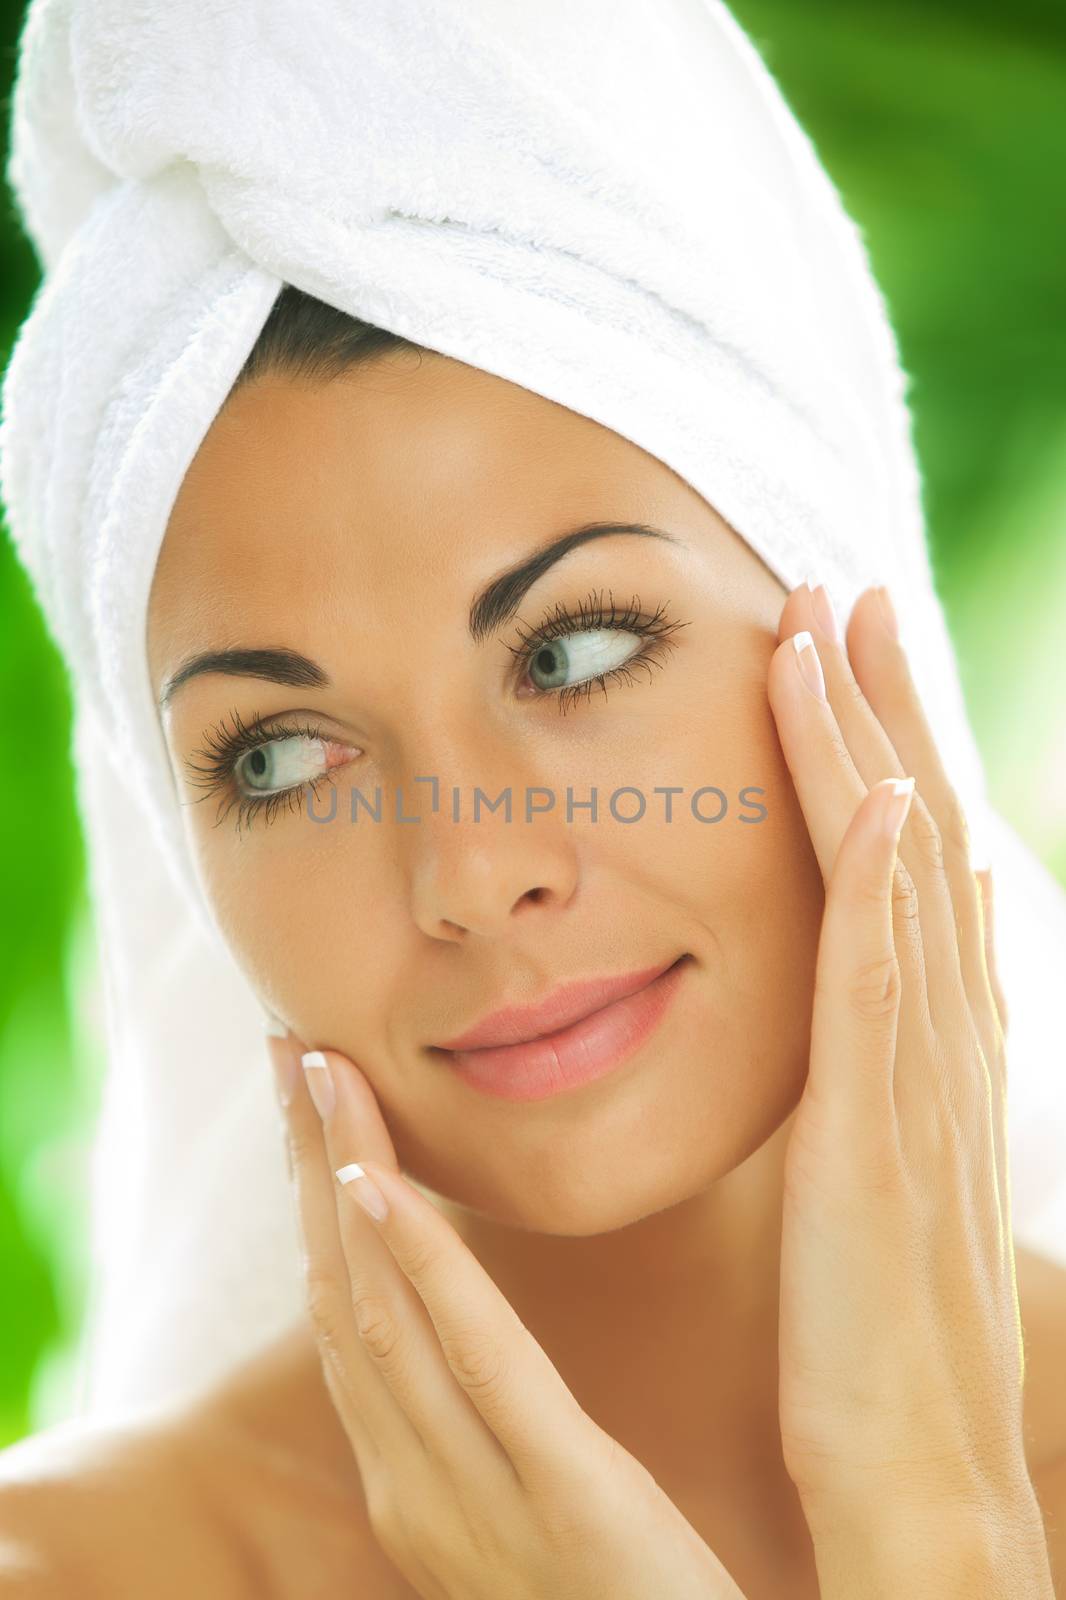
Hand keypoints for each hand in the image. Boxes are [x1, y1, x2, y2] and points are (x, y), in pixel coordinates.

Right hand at [265, 1025, 747, 1599]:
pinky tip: (377, 1188)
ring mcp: (471, 1493)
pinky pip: (473, 1364)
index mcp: (410, 1480)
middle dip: (305, 1164)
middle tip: (287, 1049)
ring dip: (341, 1180)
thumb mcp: (526, 1506)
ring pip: (379, 1310)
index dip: (312, 1200)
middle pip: (339, 1292)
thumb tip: (459, 1328)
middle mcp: (412, 1482)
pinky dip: (416, 1268)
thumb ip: (483, 1420)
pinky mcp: (561, 1490)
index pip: (343, 1313)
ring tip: (319, 1075)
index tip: (304, 1099)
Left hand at [766, 581, 1037, 1533]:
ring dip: (875, 751)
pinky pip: (892, 988)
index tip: (842, 652)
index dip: (882, 751)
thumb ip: (892, 1052)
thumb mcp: (886, 1157)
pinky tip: (891, 801)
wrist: (915, 1465)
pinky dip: (893, 889)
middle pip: (917, 841)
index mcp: (929, 1047)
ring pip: (901, 879)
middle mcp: (942, 1042)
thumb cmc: (878, 1323)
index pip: (906, 865)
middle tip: (849, 590)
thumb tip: (914, 947)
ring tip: (841, 633)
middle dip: (885, 709)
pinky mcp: (881, 1136)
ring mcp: (919, 1083)